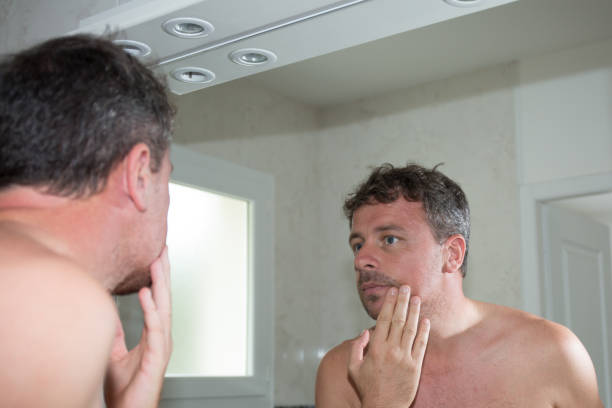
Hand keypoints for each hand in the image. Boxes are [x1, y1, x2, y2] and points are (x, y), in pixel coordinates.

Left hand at [104, 246, 172, 407]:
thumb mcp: (113, 354)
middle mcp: (161, 336)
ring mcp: (161, 345)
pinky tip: (148, 292)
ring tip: (158, 262)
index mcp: (153, 334)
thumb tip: (107, 313)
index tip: (157, 255)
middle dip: (164, 272)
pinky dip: (152, 308)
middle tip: (163, 248)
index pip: (157, 299)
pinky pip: (155, 327)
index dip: (158, 277)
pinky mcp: (157, 356)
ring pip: (164, 307)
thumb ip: (114, 333)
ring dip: (161, 283)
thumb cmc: (125, 390)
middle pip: (164, 298)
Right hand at [348, 285, 429, 407]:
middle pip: (398, 320)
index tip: (392, 292)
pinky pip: (421, 345)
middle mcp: (390, 350)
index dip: (388, 304)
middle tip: (406, 288)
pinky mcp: (415, 366)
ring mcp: (404, 358)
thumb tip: (365, 331)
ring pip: (410, 329)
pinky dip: (424, 331)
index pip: (383, 320)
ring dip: (414, 312)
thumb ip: (356, 348)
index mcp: (375, 349)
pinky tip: (425, 320)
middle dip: (402, 302)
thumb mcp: (353, 368)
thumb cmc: (367, 389)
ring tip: (417, 299)